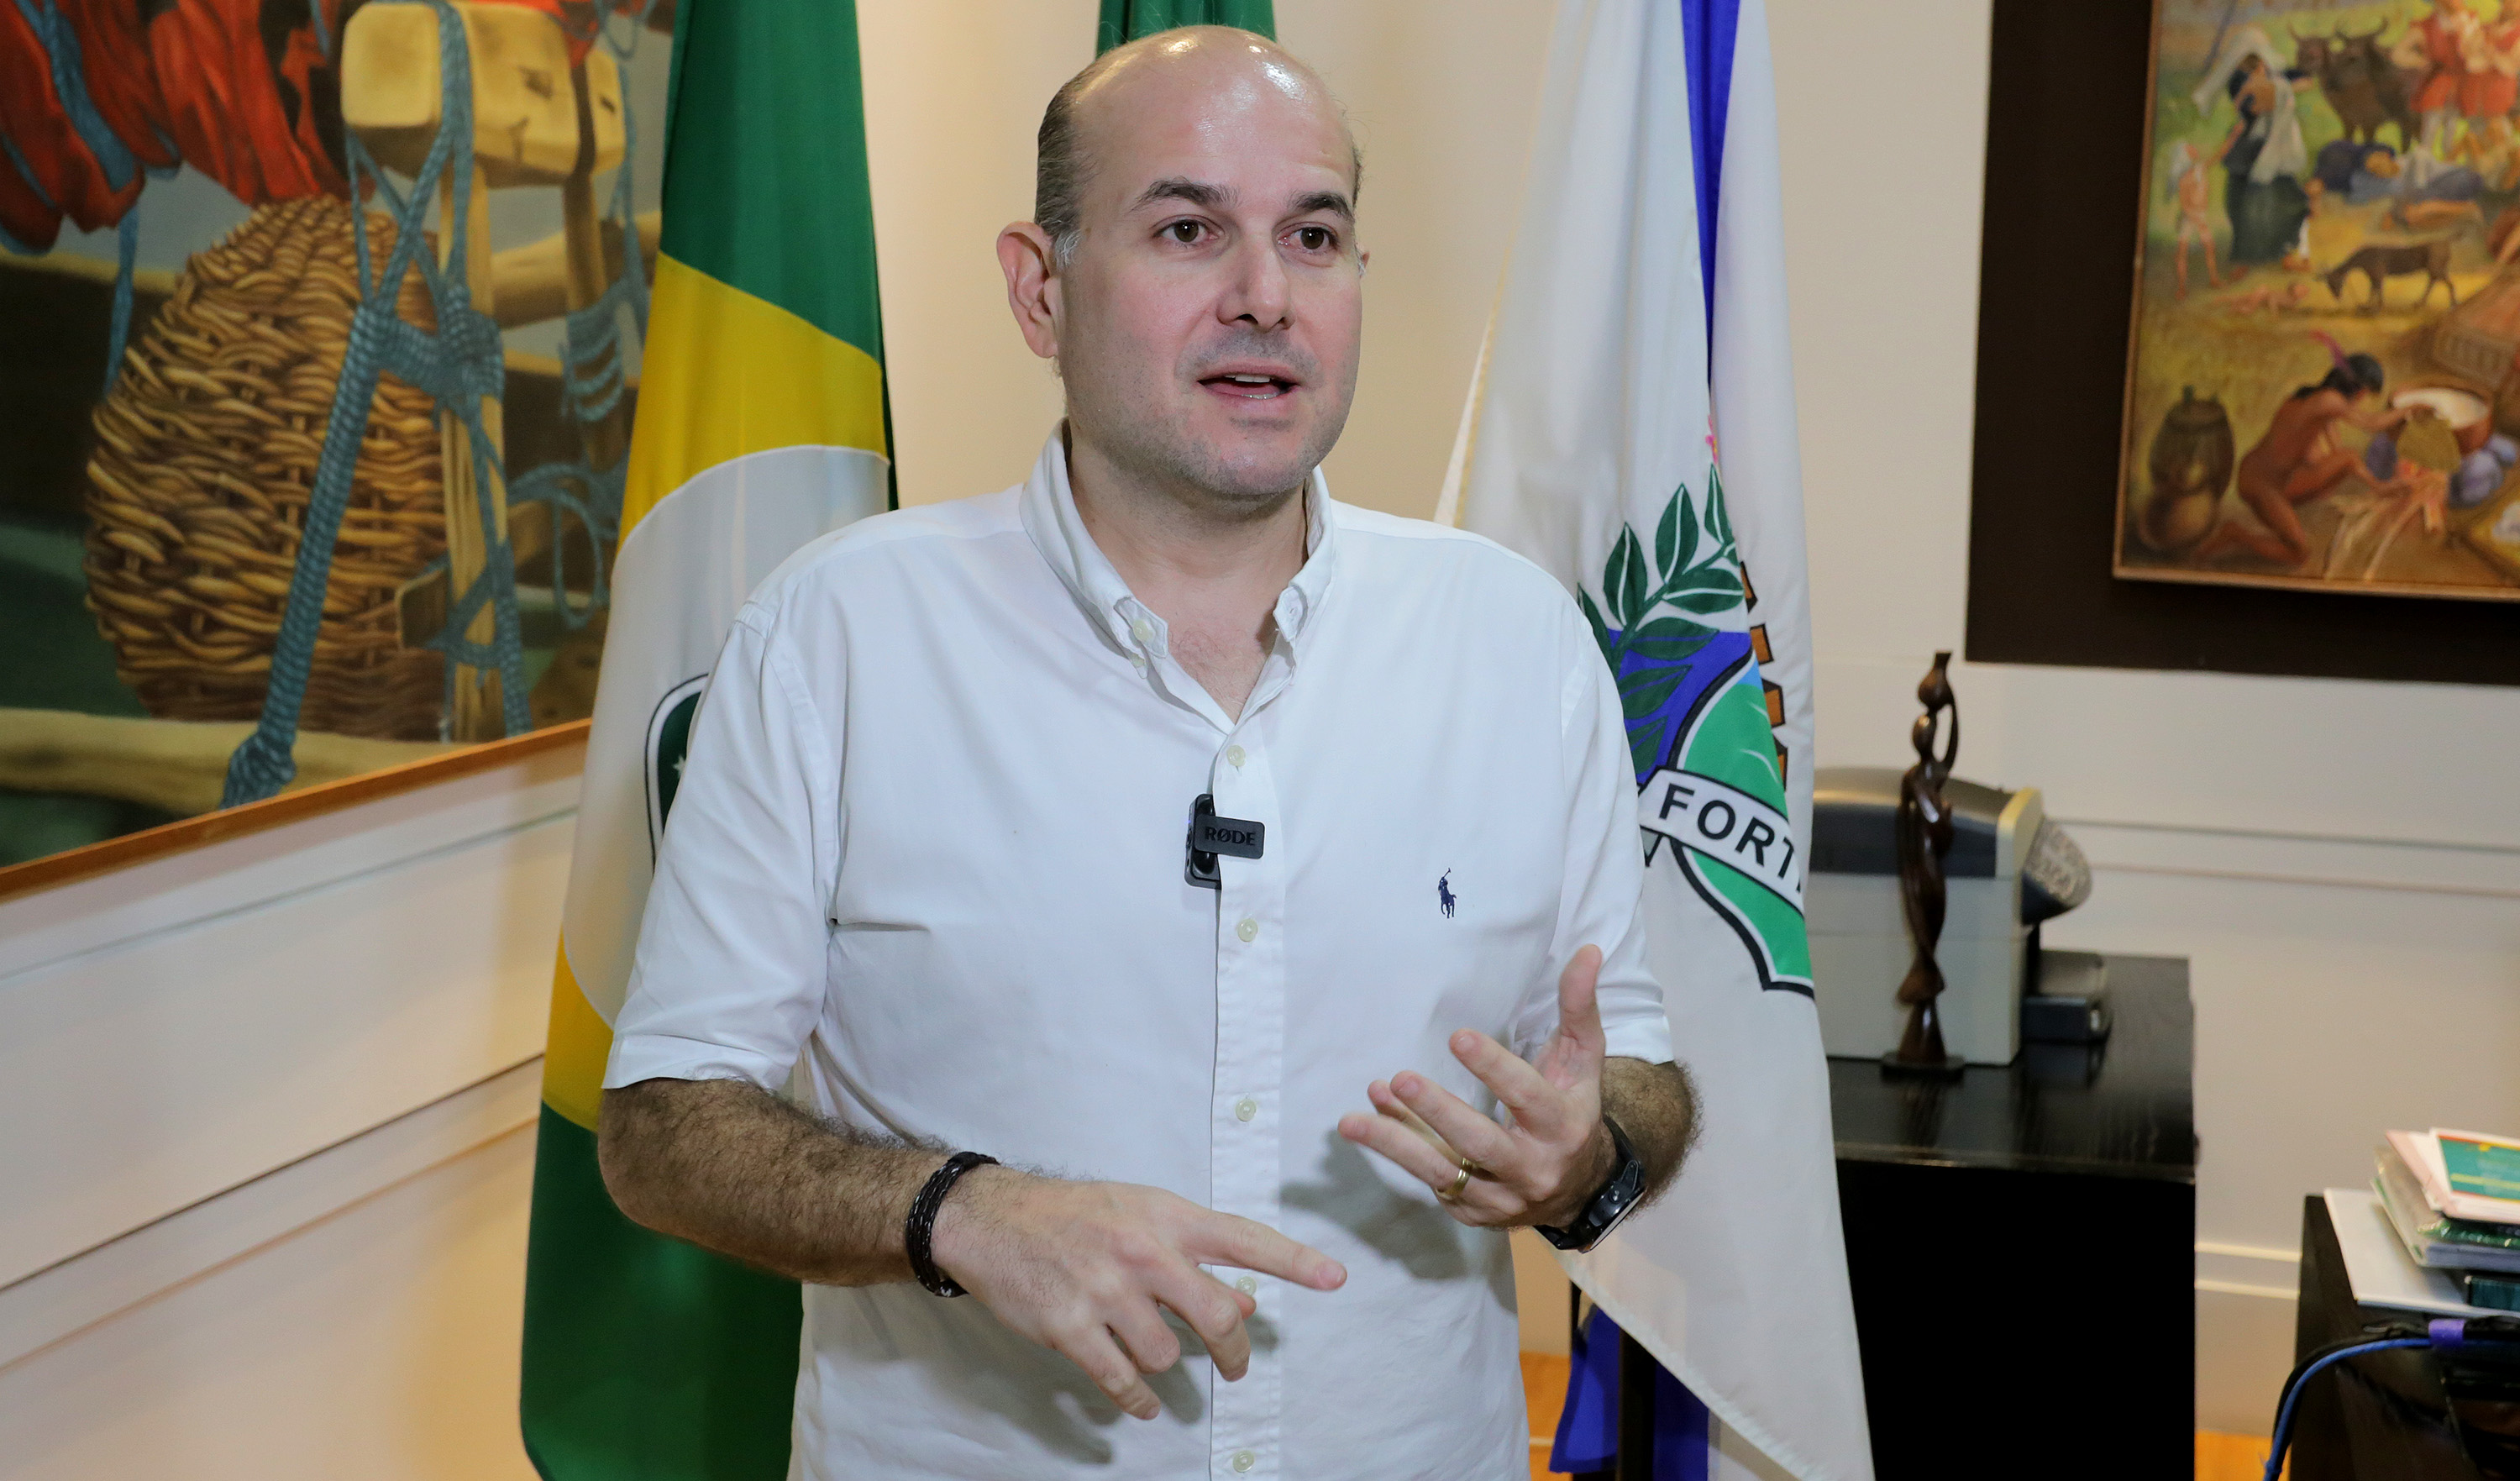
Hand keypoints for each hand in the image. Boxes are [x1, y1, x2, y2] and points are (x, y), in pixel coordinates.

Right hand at [927, 1170, 1345, 1420]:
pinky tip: (1144, 1404)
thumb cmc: (1075, 1216)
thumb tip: (1246, 1301)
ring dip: (1169, 1365)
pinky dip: (1139, 1400)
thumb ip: (1195, 1256)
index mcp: (1167, 1218)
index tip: (1335, 1278)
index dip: (1294, 1261)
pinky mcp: (1071, 1325)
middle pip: (1217, 1315)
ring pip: (1168, 1353)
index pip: (1244, 1238)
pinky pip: (1122, 1380)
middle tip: (1238, 1367)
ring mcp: (1106, 1290)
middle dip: (1236, 1352)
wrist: (993, 1218)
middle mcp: (1142, 1251)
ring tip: (1153, 1356)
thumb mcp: (1140, 1216)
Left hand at [1337, 945, 1615, 1229]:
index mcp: (1562, 1126)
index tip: (1457, 1037)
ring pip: (1442, 1173)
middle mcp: (1533, 1167)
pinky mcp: (1471, 1213)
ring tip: (1351, 1121)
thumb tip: (1587, 950)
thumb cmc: (1571, 1108)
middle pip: (1480, 1142)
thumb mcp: (1582, 1061)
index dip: (1493, 1068)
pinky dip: (1398, 1149)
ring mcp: (1500, 1196)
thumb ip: (1579, 1008)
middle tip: (1400, 1079)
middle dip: (1438, 1112)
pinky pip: (1429, 1179)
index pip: (1527, 1096)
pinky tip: (1370, 1121)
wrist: (1579, 1190)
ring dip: (1394, 1144)